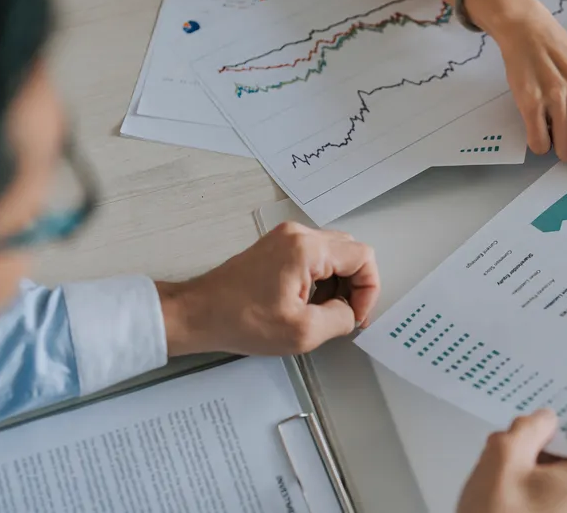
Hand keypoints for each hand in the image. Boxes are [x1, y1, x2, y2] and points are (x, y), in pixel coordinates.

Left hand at [156, 222, 380, 356]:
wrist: (198, 314)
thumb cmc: (242, 321)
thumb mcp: (303, 332)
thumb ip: (341, 319)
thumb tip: (350, 312)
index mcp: (307, 248)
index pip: (362, 257)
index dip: (368, 290)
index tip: (355, 316)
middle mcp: (298, 234)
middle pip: (349, 252)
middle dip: (354, 286)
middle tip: (342, 316)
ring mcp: (285, 237)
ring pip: (333, 255)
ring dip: (337, 284)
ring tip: (320, 312)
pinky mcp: (276, 247)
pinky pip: (314, 258)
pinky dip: (320, 280)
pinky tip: (305, 303)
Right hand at [457, 409, 566, 512]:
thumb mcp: (501, 459)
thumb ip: (528, 428)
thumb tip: (545, 420)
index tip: (557, 423)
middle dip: (554, 456)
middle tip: (519, 457)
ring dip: (545, 483)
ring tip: (510, 489)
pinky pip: (566, 512)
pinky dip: (544, 505)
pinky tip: (514, 508)